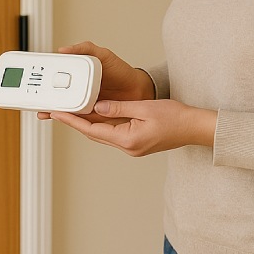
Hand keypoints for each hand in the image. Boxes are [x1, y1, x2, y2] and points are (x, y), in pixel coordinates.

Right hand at [36, 41, 154, 119]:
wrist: (138, 90)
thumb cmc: (121, 71)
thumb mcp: (102, 55)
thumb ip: (85, 48)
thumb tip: (63, 49)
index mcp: (78, 76)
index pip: (56, 78)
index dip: (44, 81)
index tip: (34, 81)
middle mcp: (78, 91)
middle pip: (56, 95)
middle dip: (43, 99)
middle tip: (35, 99)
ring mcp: (83, 104)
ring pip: (63, 108)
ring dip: (51, 110)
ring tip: (43, 110)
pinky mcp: (90, 116)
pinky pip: (75, 118)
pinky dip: (66, 119)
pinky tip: (60, 117)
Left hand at [50, 99, 216, 156]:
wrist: (195, 128)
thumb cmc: (176, 117)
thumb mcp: (145, 108)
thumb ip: (119, 107)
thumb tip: (97, 106)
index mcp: (128, 140)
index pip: (92, 130)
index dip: (73, 121)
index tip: (57, 113)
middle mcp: (127, 147)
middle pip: (94, 134)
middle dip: (75, 122)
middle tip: (58, 110)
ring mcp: (132, 147)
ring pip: (102, 134)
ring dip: (87, 124)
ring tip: (71, 110)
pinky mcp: (136, 143)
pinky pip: (113, 133)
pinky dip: (101, 124)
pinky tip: (94, 115)